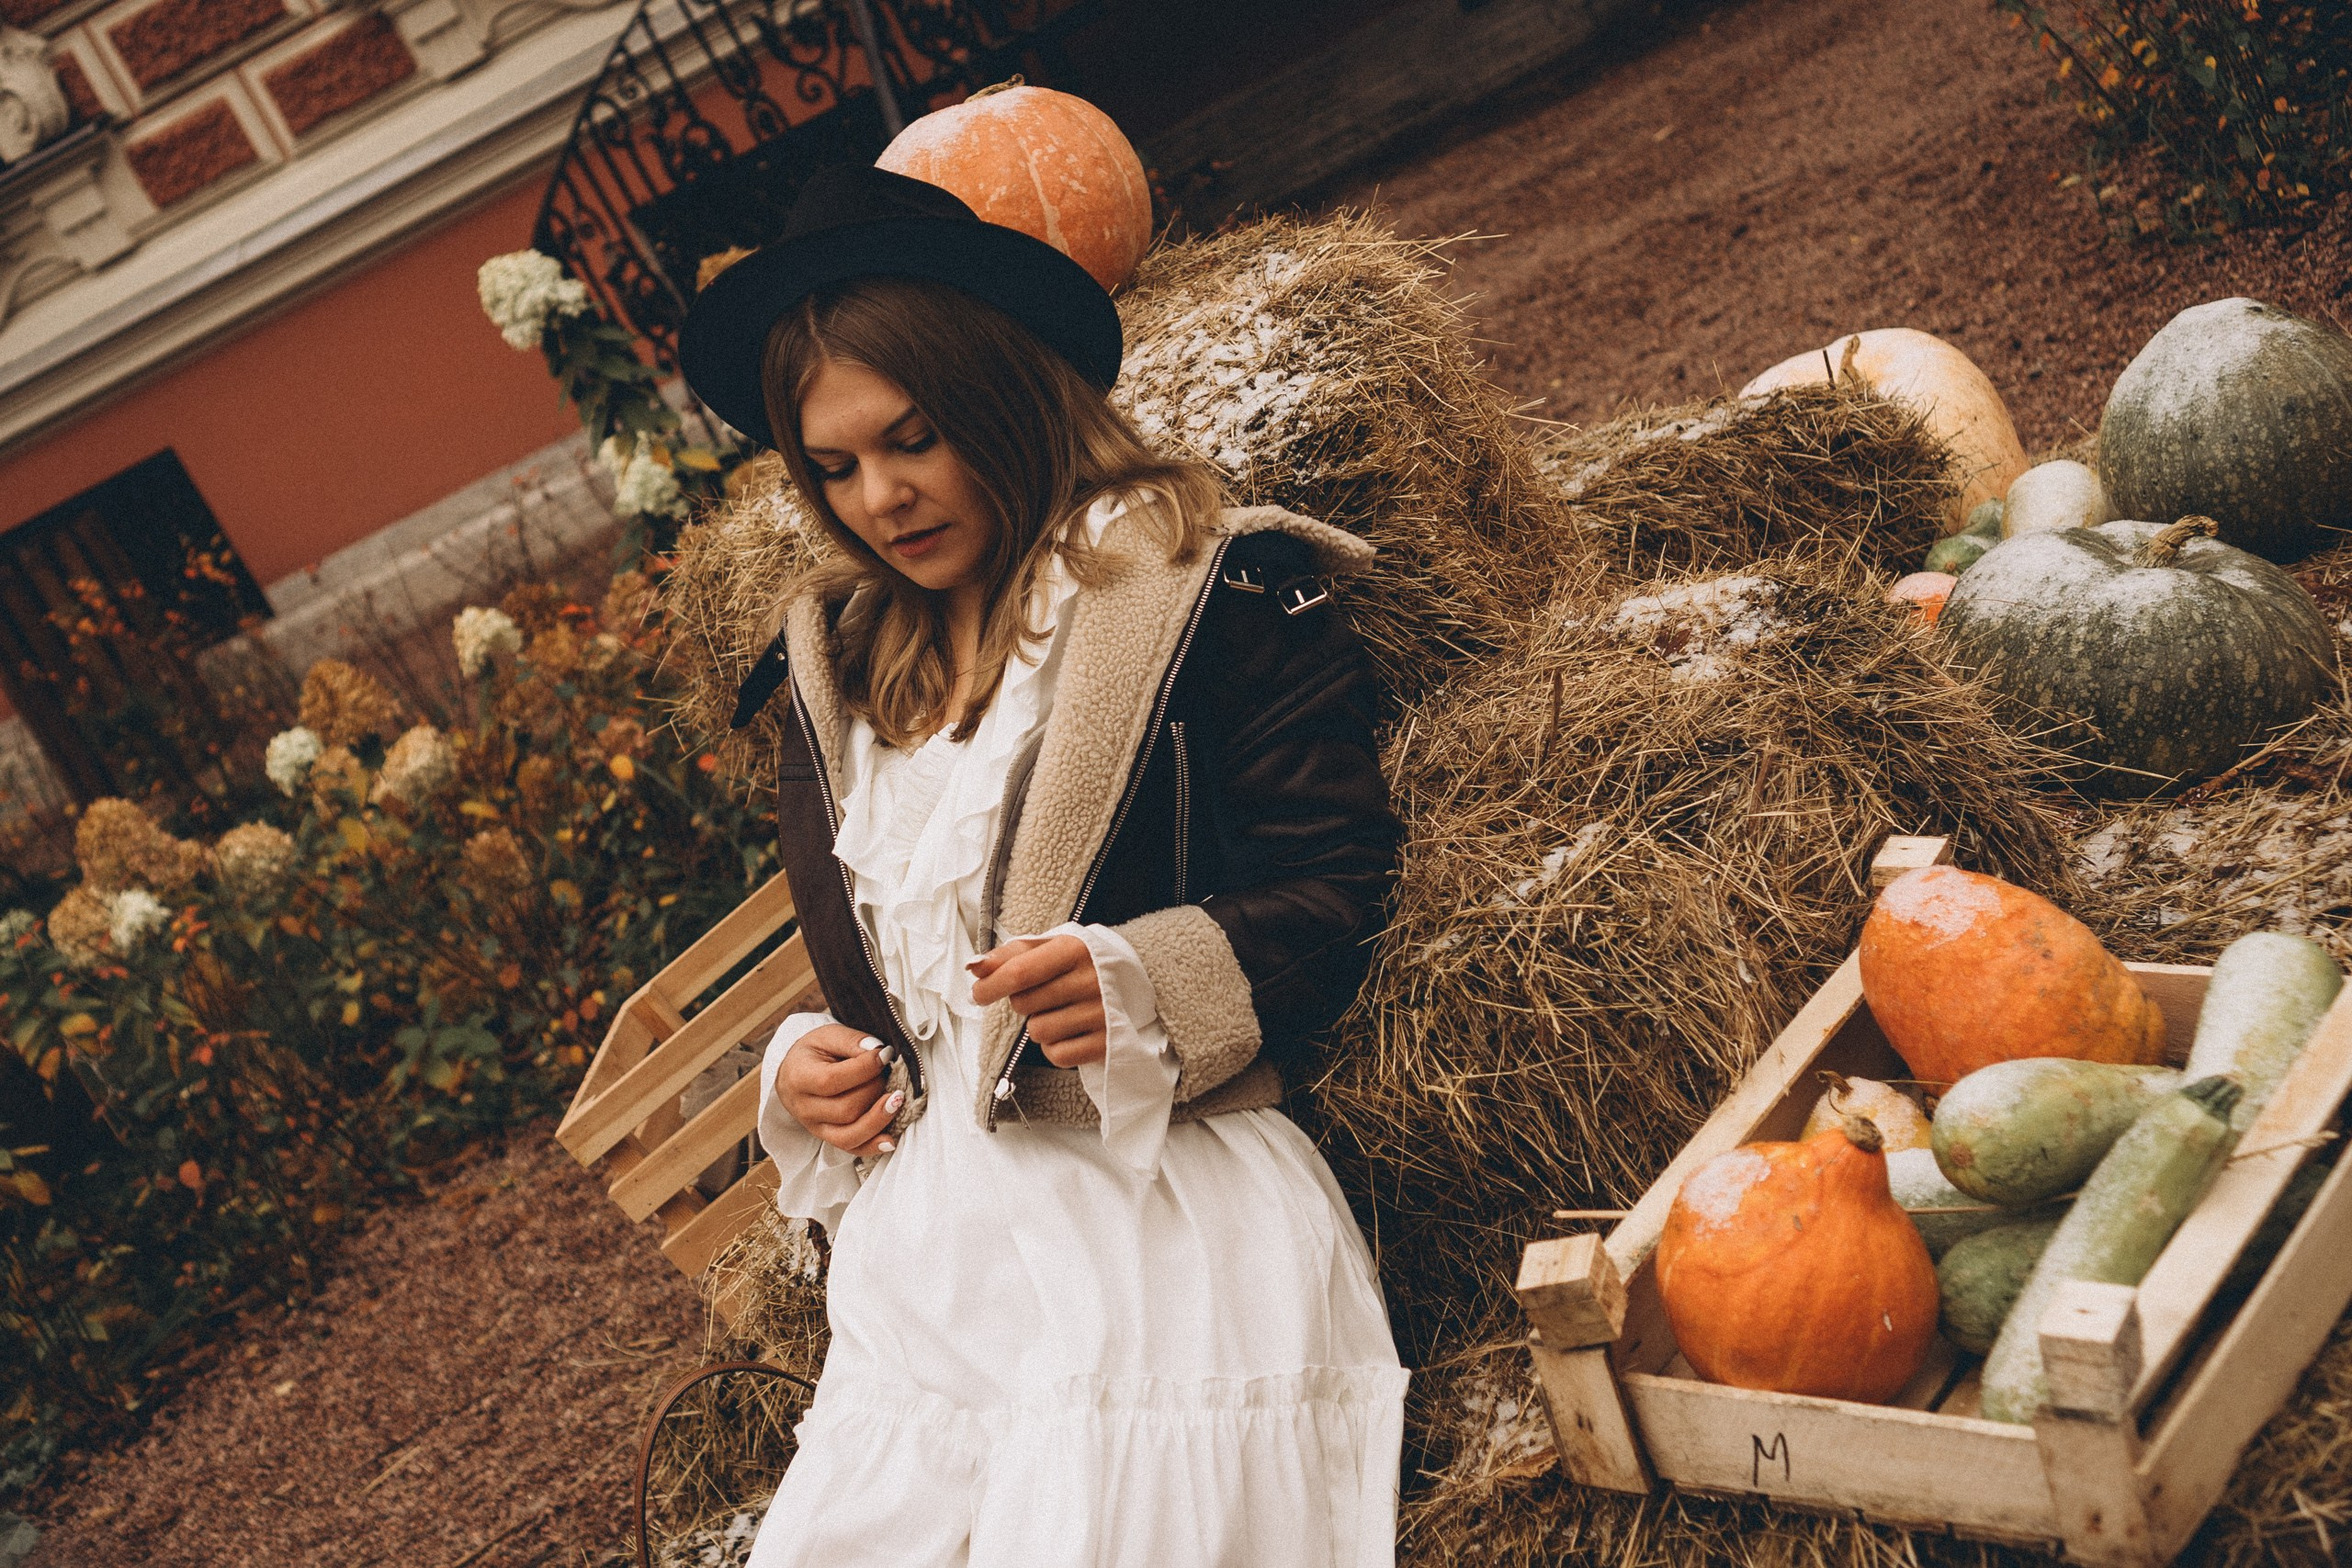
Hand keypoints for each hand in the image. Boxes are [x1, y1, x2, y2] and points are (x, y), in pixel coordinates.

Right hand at [775, 1023, 903, 1155]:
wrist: (793, 1075)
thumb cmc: (812, 1054)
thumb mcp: (826, 1036)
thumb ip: (851, 1040)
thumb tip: (879, 1050)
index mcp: (799, 1078)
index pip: (833, 1080)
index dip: (864, 1068)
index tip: (886, 1054)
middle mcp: (805, 1108)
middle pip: (845, 1109)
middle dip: (874, 1090)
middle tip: (886, 1073)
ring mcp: (815, 1128)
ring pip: (849, 1135)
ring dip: (879, 1119)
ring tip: (897, 1100)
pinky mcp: (828, 1138)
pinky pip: (851, 1149)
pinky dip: (873, 1147)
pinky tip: (890, 1139)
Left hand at [969, 935, 1105, 1066]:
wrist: (1135, 978)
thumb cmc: (1078, 963)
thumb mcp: (1048, 948)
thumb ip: (1009, 955)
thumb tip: (974, 967)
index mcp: (1074, 949)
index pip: (1019, 972)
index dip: (990, 986)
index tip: (978, 994)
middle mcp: (1091, 980)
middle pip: (1023, 1004)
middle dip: (1023, 1001)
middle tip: (1043, 994)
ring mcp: (1101, 1013)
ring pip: (1038, 1032)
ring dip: (1039, 1025)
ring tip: (1060, 1011)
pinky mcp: (1106, 1042)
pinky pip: (1056, 1055)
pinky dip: (1055, 1047)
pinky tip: (1070, 1031)